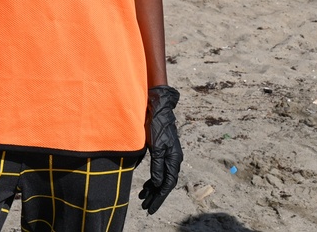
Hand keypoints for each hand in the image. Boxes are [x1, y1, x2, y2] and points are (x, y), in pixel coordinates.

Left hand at [139, 86, 182, 214]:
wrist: (158, 110)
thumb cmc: (157, 127)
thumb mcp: (156, 148)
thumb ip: (157, 166)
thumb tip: (157, 184)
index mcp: (174, 159)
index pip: (168, 183)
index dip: (159, 197)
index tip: (151, 207)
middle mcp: (173, 159)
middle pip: (165, 183)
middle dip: (155, 196)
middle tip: (146, 207)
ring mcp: (168, 155)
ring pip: (161, 177)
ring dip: (153, 189)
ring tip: (142, 198)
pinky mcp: (162, 152)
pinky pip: (158, 170)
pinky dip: (151, 179)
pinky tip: (145, 185)